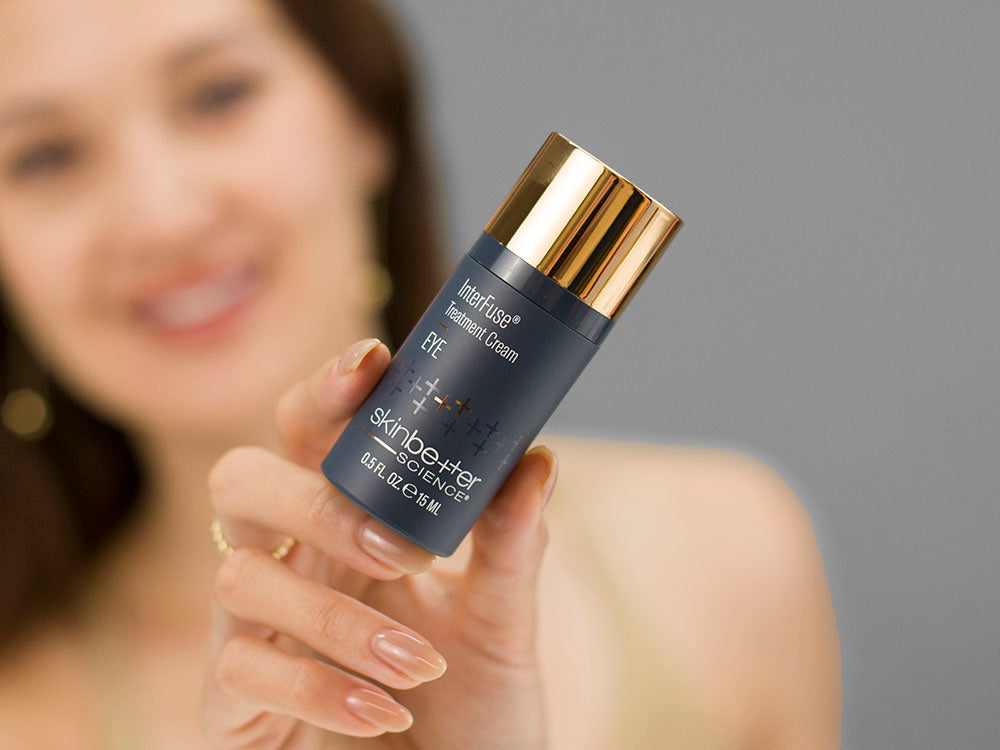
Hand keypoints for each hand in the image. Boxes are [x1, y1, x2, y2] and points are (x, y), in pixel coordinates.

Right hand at [201, 337, 557, 748]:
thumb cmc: (472, 711)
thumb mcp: (501, 624)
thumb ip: (511, 546)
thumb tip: (537, 459)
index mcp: (348, 526)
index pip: (312, 435)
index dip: (326, 391)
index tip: (373, 362)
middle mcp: (294, 564)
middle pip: (239, 481)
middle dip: (309, 499)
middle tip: (394, 546)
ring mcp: (255, 631)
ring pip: (241, 577)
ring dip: (337, 618)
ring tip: (420, 664)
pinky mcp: (235, 705)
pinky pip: (239, 670)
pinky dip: (319, 688)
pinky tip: (385, 713)